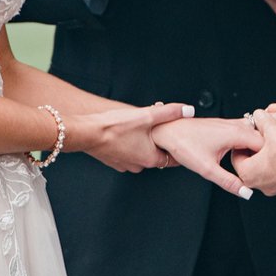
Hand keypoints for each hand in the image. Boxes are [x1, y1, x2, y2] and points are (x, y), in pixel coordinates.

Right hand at [67, 101, 189, 173]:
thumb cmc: (114, 127)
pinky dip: (127, 145)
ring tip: (138, 129)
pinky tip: (123, 133)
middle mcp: (138, 165)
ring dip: (140, 144)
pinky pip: (125, 154)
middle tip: (156, 130)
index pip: (172, 159)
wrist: (86, 132)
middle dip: (156, 144)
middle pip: (155, 156)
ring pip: (139, 155)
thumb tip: (188, 111)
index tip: (177, 142)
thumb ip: (169, 112)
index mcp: (150, 158)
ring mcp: (124, 164)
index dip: (175, 149)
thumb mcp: (147, 115)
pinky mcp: (112, 160)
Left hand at [152, 116, 264, 196]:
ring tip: (253, 163)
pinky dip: (249, 141)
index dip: (268, 160)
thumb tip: (246, 192)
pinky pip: (246, 131)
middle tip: (262, 171)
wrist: (166, 130)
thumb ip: (229, 182)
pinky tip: (243, 154)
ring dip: (257, 147)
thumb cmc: (183, 145)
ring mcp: (231, 123)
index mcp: (236, 133)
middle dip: (265, 154)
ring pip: (255, 133)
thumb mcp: (207, 169)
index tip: (266, 172)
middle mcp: (236, 125)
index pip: (266, 145)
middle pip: (264, 138)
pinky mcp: (225, 125)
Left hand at [228, 112, 275, 197]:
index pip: (238, 157)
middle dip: (259, 149)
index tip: (249, 134)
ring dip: (273, 157)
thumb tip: (259, 115)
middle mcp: (261, 185)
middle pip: (254, 163)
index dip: (243, 143)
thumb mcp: (272, 129)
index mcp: (249, 173)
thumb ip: (262, 121)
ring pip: (270, 170)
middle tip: (265, 136)